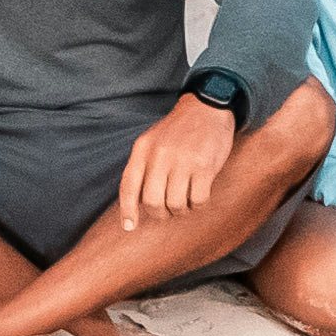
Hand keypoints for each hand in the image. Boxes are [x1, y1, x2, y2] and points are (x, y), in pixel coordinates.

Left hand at [116, 92, 240, 226]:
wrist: (207, 108)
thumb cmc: (178, 131)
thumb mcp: (152, 141)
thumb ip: (143, 166)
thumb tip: (136, 202)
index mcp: (142, 149)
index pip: (128, 186)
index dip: (127, 210)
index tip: (129, 227)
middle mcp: (159, 155)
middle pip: (152, 201)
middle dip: (160, 214)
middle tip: (168, 212)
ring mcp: (182, 160)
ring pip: (175, 204)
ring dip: (181, 211)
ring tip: (185, 203)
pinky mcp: (204, 166)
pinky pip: (197, 200)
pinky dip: (198, 205)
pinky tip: (199, 196)